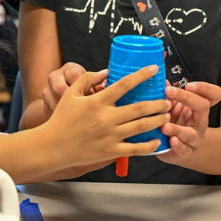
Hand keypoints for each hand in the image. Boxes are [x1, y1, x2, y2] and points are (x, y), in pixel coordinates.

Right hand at [44, 66, 171, 167]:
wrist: (52, 146)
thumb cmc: (61, 119)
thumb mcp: (70, 94)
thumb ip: (87, 79)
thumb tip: (106, 71)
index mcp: (97, 102)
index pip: (124, 84)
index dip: (141, 75)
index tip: (154, 70)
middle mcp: (106, 118)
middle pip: (139, 108)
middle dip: (158, 103)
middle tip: (167, 100)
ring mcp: (110, 136)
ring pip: (141, 127)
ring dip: (157, 120)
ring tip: (166, 116)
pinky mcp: (110, 151)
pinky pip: (135, 149)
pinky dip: (148, 145)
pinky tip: (156, 140)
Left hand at [157, 81, 220, 163]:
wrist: (183, 150)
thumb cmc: (179, 123)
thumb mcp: (175, 108)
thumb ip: (170, 96)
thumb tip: (162, 81)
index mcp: (200, 107)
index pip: (214, 94)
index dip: (205, 88)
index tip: (188, 84)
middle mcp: (201, 122)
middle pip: (203, 106)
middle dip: (186, 97)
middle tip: (168, 91)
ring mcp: (195, 138)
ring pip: (191, 133)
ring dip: (177, 129)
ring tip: (165, 125)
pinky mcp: (186, 152)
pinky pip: (183, 149)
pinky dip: (177, 145)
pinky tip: (171, 140)